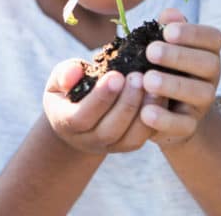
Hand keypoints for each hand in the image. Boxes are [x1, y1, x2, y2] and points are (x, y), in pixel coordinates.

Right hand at [43, 59, 160, 154]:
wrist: (78, 117)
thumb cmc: (69, 90)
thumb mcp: (59, 80)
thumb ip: (65, 74)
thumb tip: (74, 73)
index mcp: (66, 123)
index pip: (81, 117)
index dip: (100, 98)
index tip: (116, 75)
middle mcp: (87, 140)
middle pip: (109, 131)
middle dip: (126, 103)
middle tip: (138, 77)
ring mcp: (109, 146)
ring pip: (130, 139)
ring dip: (144, 112)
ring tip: (154, 86)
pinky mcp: (127, 146)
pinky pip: (143, 138)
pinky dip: (155, 119)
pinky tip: (160, 95)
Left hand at [140, 9, 220, 148]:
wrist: (163, 110)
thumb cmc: (162, 66)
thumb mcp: (163, 46)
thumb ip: (167, 29)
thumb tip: (170, 15)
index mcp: (207, 52)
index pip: (213, 38)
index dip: (193, 33)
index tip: (167, 32)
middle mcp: (211, 76)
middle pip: (209, 64)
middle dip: (180, 57)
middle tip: (151, 52)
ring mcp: (203, 103)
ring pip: (200, 94)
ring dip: (173, 85)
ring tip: (147, 80)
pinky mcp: (189, 126)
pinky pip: (183, 125)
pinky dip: (165, 119)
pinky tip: (145, 112)